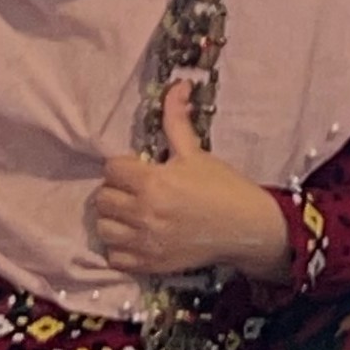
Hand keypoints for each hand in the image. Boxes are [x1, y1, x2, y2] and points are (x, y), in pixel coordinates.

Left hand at [90, 79, 287, 284]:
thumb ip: (177, 120)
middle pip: (102, 199)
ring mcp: (145, 242)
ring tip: (130, 214)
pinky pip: (114, 257)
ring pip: (103, 228)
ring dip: (113, 219)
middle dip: (115, 190)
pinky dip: (120, 248)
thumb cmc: (223, 187)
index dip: (122, 166)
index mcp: (153, 182)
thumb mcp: (197, 152)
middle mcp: (143, 213)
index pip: (111, 169)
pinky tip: (136, 237)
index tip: (137, 168)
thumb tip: (176, 85)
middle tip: (133, 190)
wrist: (247, 228)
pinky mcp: (150, 264)